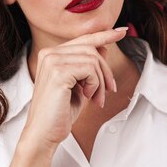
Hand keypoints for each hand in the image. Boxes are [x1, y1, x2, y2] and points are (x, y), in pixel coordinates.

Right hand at [21, 27, 127, 149]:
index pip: (83, 40)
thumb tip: (103, 47)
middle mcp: (49, 53)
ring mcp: (52, 61)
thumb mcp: (79, 85)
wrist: (43, 134)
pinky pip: (90, 69)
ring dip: (101, 82)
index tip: (123, 31)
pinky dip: (95, 84)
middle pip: (92, 49)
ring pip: (93, 59)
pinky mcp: (58, 72)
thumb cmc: (60, 112)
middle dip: (105, 71)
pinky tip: (88, 97)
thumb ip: (88, 66)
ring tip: (97, 99)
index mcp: (51, 54)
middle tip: (108, 91)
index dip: (105, 35)